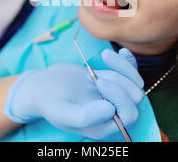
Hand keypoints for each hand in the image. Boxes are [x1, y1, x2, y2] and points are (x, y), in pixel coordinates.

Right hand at [3, 47, 143, 138]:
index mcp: (103, 126)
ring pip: (134, 83)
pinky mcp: (112, 81)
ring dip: (120, 69)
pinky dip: (128, 61)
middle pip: (135, 98)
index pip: (128, 114)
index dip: (120, 97)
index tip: (99, 82)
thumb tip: (111, 110)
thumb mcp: (61, 112)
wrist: (42, 87)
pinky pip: (130, 72)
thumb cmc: (49, 102)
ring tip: (97, 64)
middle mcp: (112, 114)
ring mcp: (113, 97)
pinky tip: (122, 51)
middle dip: (119, 82)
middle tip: (93, 75)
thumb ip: (85, 117)